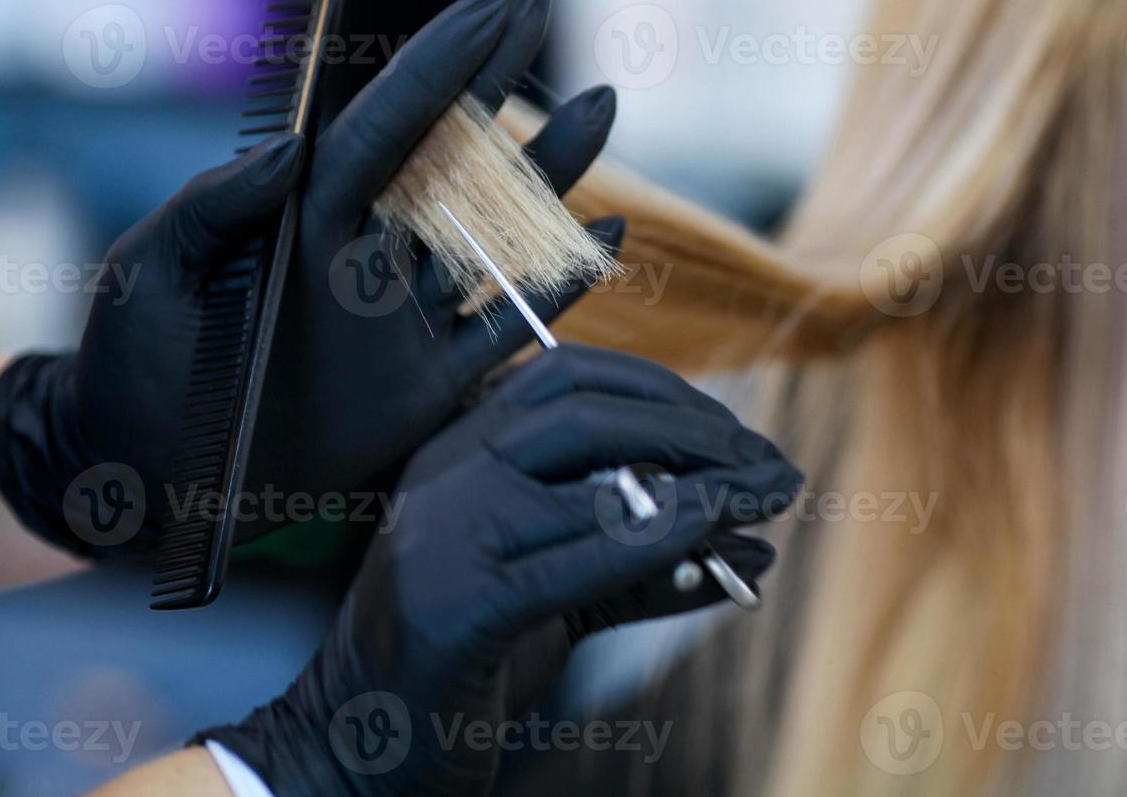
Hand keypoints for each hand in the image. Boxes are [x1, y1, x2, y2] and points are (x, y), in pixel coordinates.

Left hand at [0, 0, 621, 550]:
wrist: (156, 489)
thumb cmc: (134, 378)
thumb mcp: (147, 279)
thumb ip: (215, 210)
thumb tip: (290, 147)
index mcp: (303, 221)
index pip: (385, 129)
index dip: (439, 67)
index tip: (491, 7)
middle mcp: (363, 257)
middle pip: (448, 155)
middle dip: (495, 77)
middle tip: (539, 2)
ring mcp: (401, 321)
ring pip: (495, 232)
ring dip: (549, 171)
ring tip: (601, 104)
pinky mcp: (426, 390)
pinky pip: (506, 329)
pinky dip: (560, 287)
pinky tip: (607, 235)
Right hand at [196, 346, 801, 795]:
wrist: (356, 748)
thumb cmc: (468, 661)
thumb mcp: (560, 593)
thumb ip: (643, 560)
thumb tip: (748, 539)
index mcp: (459, 450)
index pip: (570, 377)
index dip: (667, 394)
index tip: (736, 436)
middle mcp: (445, 472)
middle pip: (586, 407)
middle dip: (696, 428)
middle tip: (770, 468)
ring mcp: (444, 534)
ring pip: (589, 473)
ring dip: (700, 481)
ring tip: (766, 498)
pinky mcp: (458, 608)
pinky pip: (577, 556)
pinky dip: (658, 538)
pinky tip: (716, 534)